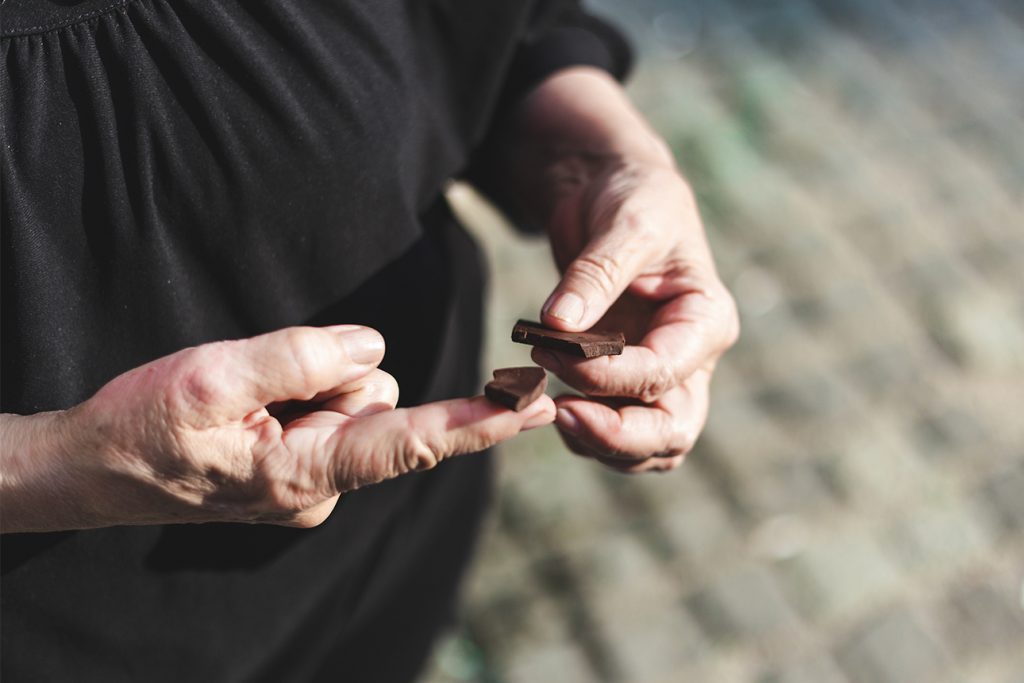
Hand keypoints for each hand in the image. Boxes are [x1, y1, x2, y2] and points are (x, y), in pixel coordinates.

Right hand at [1, 326, 553, 531]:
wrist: (95, 470)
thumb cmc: (145, 428)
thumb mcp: (212, 379)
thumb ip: (300, 358)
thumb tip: (375, 349)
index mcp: (306, 475)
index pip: (410, 445)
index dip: (477, 423)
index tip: (535, 405)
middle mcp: (325, 485)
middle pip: (377, 399)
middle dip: (332, 373)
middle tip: (254, 384)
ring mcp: (315, 477)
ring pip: (355, 395)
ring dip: (311, 380)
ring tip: (244, 397)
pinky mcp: (304, 462)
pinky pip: (329, 403)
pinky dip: (301, 390)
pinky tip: (252, 405)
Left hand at [509, 68, 737, 472]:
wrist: (610, 194)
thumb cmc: (631, 198)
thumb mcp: (624, 221)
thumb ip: (596, 273)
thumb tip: (559, 323)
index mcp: (706, 320)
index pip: (663, 373)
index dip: (608, 376)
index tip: (552, 353)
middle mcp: (691, 359)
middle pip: (672, 432)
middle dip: (616, 436)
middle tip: (559, 414)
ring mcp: (661, 378)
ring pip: (646, 447)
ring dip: (596, 441)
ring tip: (544, 406)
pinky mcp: (627, 384)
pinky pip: (614, 432)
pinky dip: (582, 431)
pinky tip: (545, 400)